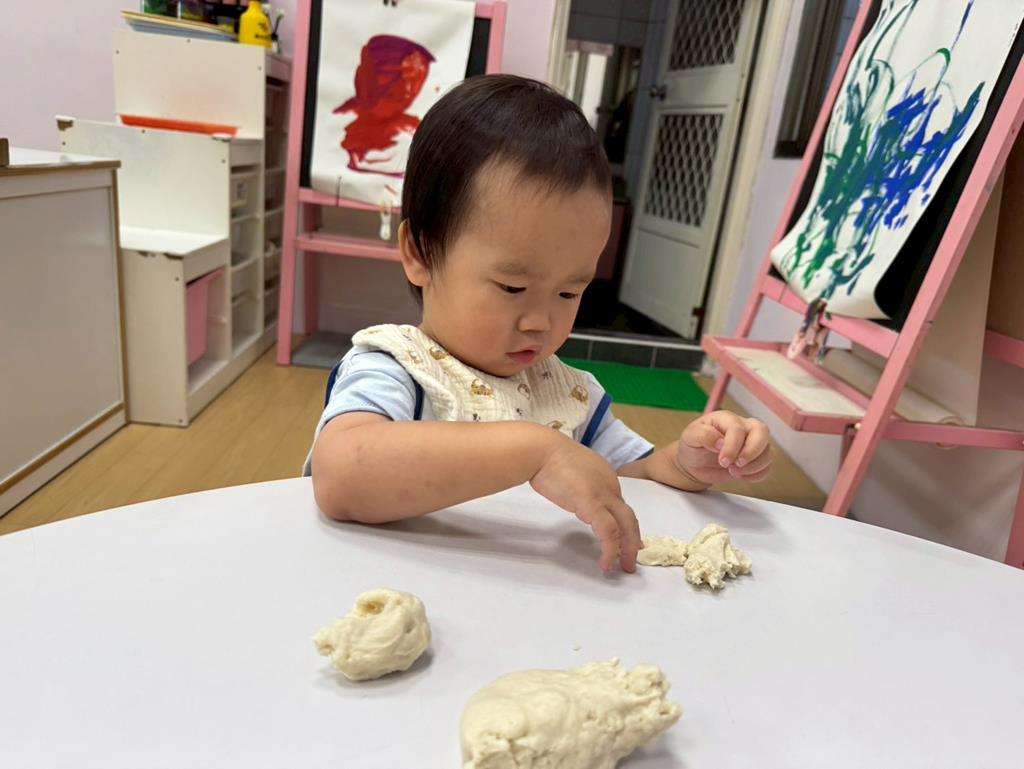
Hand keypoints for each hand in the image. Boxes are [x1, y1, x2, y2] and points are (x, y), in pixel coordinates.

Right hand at [530, 435, 641, 572]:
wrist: (539, 450)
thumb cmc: (546, 456)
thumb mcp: (569, 470)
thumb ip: (579, 484)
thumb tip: (577, 497)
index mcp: (605, 475)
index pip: (619, 505)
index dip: (624, 525)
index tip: (624, 540)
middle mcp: (610, 484)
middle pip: (629, 517)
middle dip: (633, 540)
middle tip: (631, 559)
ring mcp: (603, 494)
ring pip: (625, 526)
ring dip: (626, 549)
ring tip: (622, 566)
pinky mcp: (592, 504)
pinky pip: (608, 532)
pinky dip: (610, 549)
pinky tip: (605, 562)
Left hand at [677, 411, 772, 486]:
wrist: (694, 464)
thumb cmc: (693, 446)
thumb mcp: (690, 437)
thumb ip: (703, 435)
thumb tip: (721, 442)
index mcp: (727, 419)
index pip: (738, 428)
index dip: (733, 446)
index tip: (723, 460)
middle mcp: (743, 428)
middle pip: (762, 432)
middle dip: (752, 452)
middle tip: (737, 464)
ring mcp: (752, 443)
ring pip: (768, 451)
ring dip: (754, 466)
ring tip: (733, 471)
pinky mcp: (755, 460)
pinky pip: (767, 467)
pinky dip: (756, 475)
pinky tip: (740, 476)